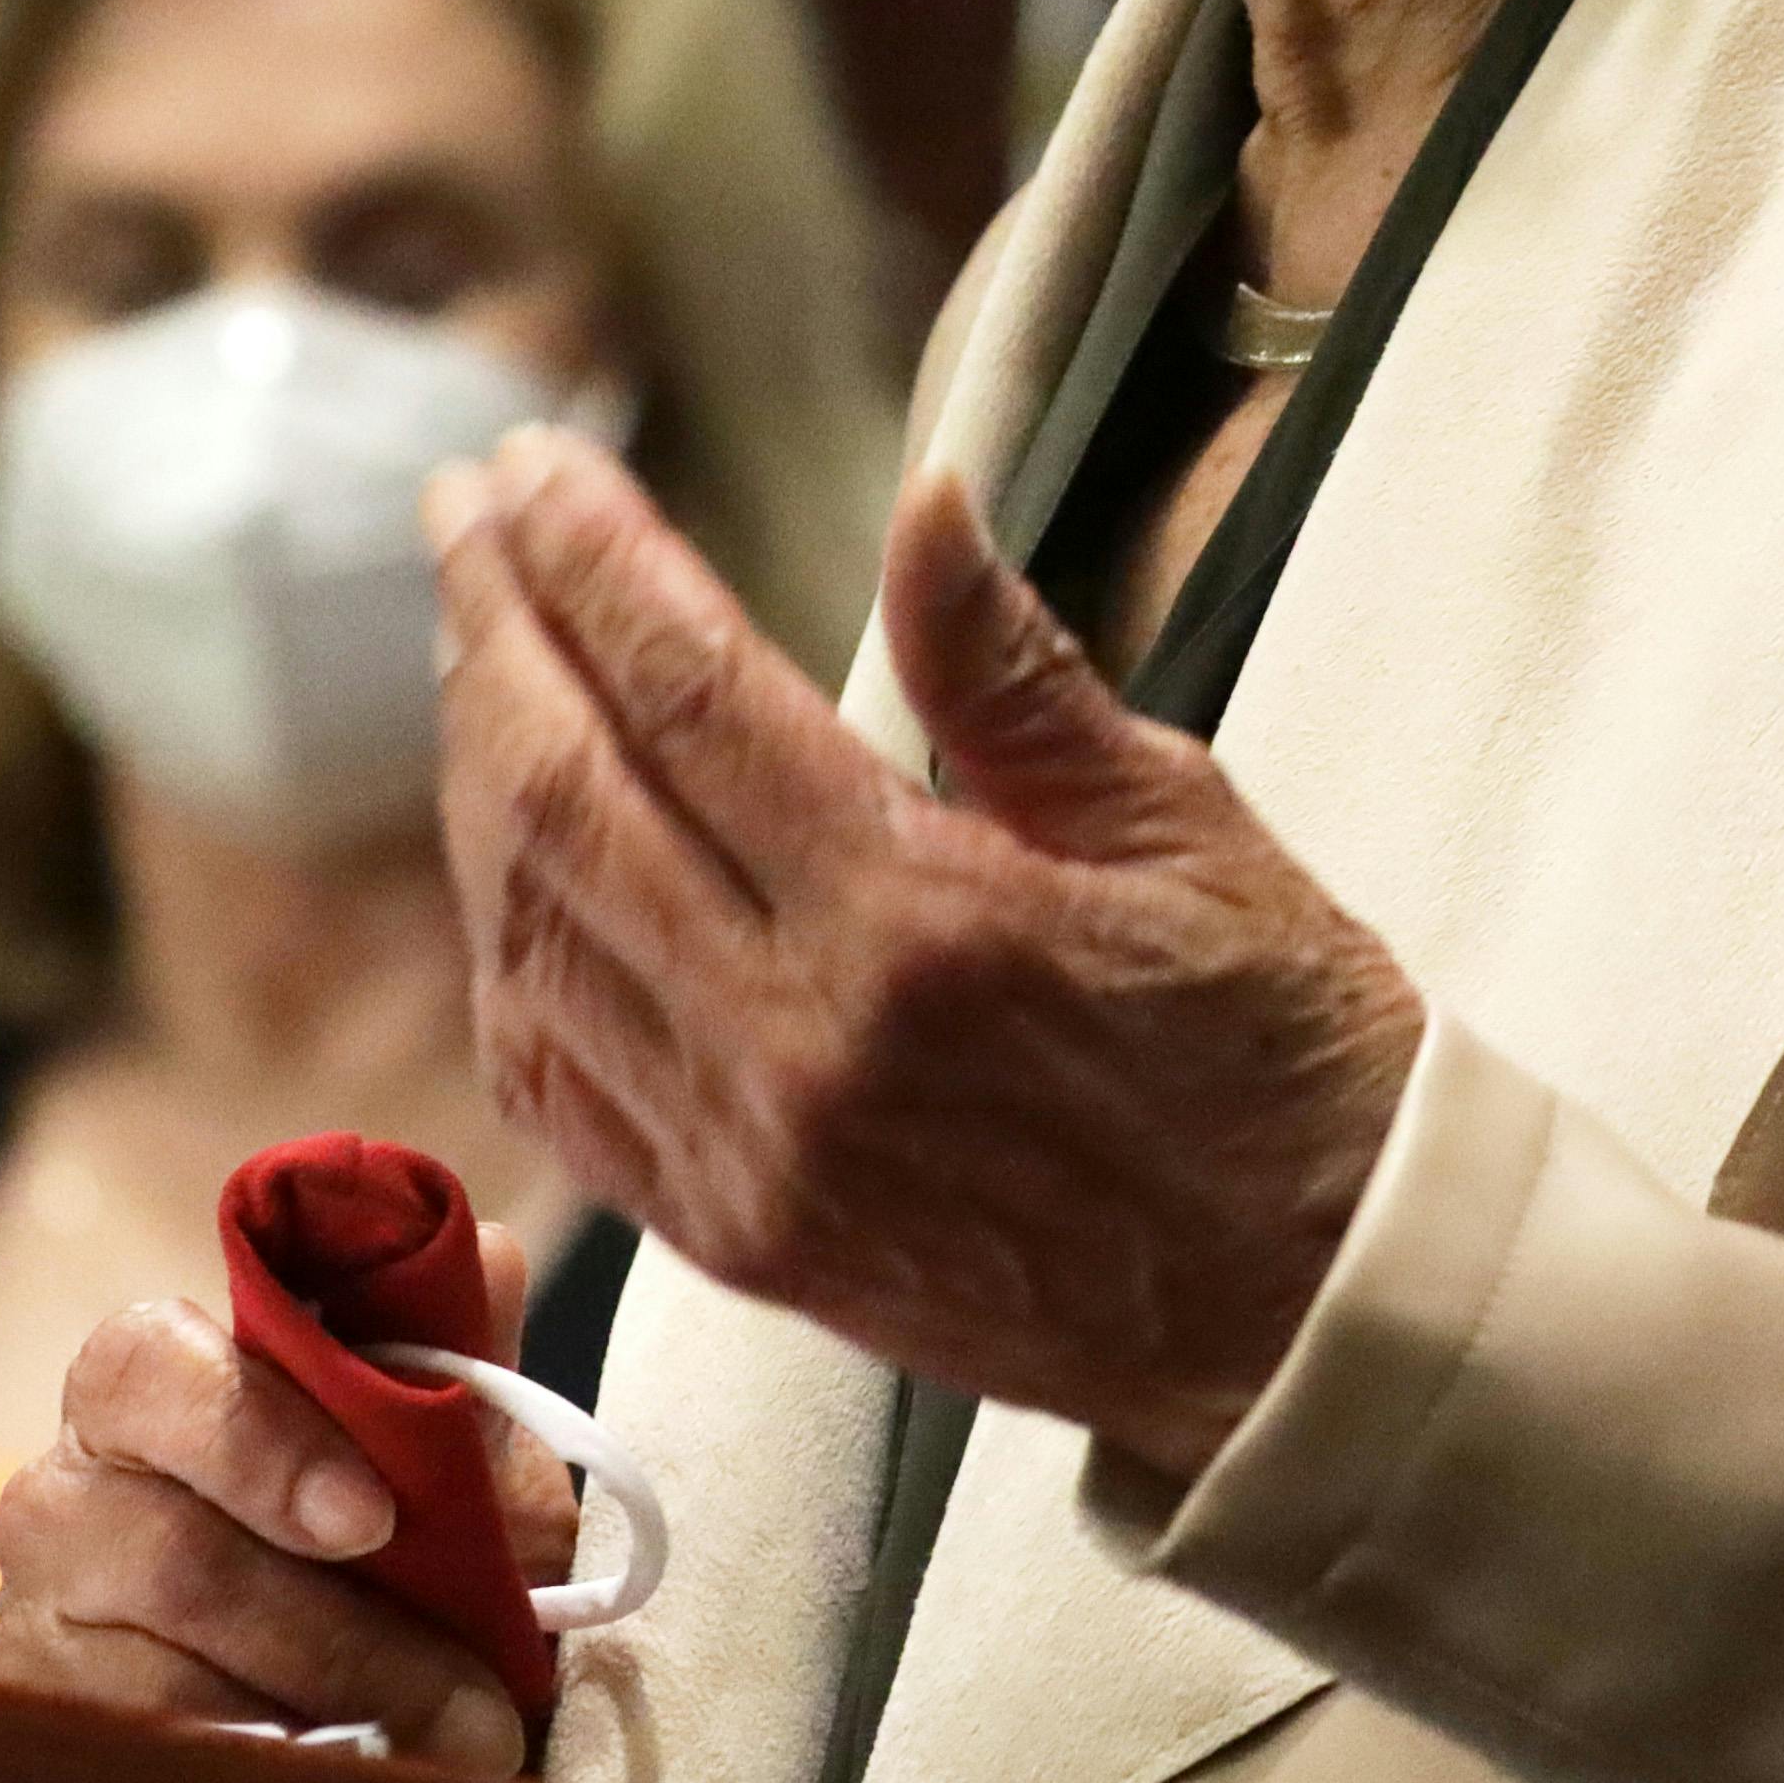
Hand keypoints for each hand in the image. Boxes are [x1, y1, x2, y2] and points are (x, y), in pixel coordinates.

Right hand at [0, 1282, 582, 1771]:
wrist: (339, 1695)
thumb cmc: (381, 1537)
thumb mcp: (438, 1449)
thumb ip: (456, 1356)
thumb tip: (489, 1257)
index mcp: (144, 1389)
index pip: (144, 1365)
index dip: (256, 1436)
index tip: (372, 1517)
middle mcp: (61, 1499)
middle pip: (179, 1558)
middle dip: (351, 1637)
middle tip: (479, 1702)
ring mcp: (40, 1630)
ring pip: (174, 1688)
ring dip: (338, 1725)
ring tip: (454, 1753)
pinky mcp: (56, 1740)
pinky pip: (168, 1774)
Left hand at [433, 431, 1425, 1484]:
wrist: (1317, 1319)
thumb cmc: (1283, 1057)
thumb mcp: (1182, 830)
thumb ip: (1014, 673)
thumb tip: (925, 500)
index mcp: (920, 922)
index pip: (686, 692)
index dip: (591, 558)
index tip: (537, 462)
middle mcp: (798, 1045)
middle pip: (564, 796)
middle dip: (494, 629)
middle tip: (466, 509)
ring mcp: (747, 1158)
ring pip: (528, 931)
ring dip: (475, 769)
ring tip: (479, 646)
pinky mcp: (735, 1242)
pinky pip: (552, 1077)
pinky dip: (505, 944)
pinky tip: (503, 854)